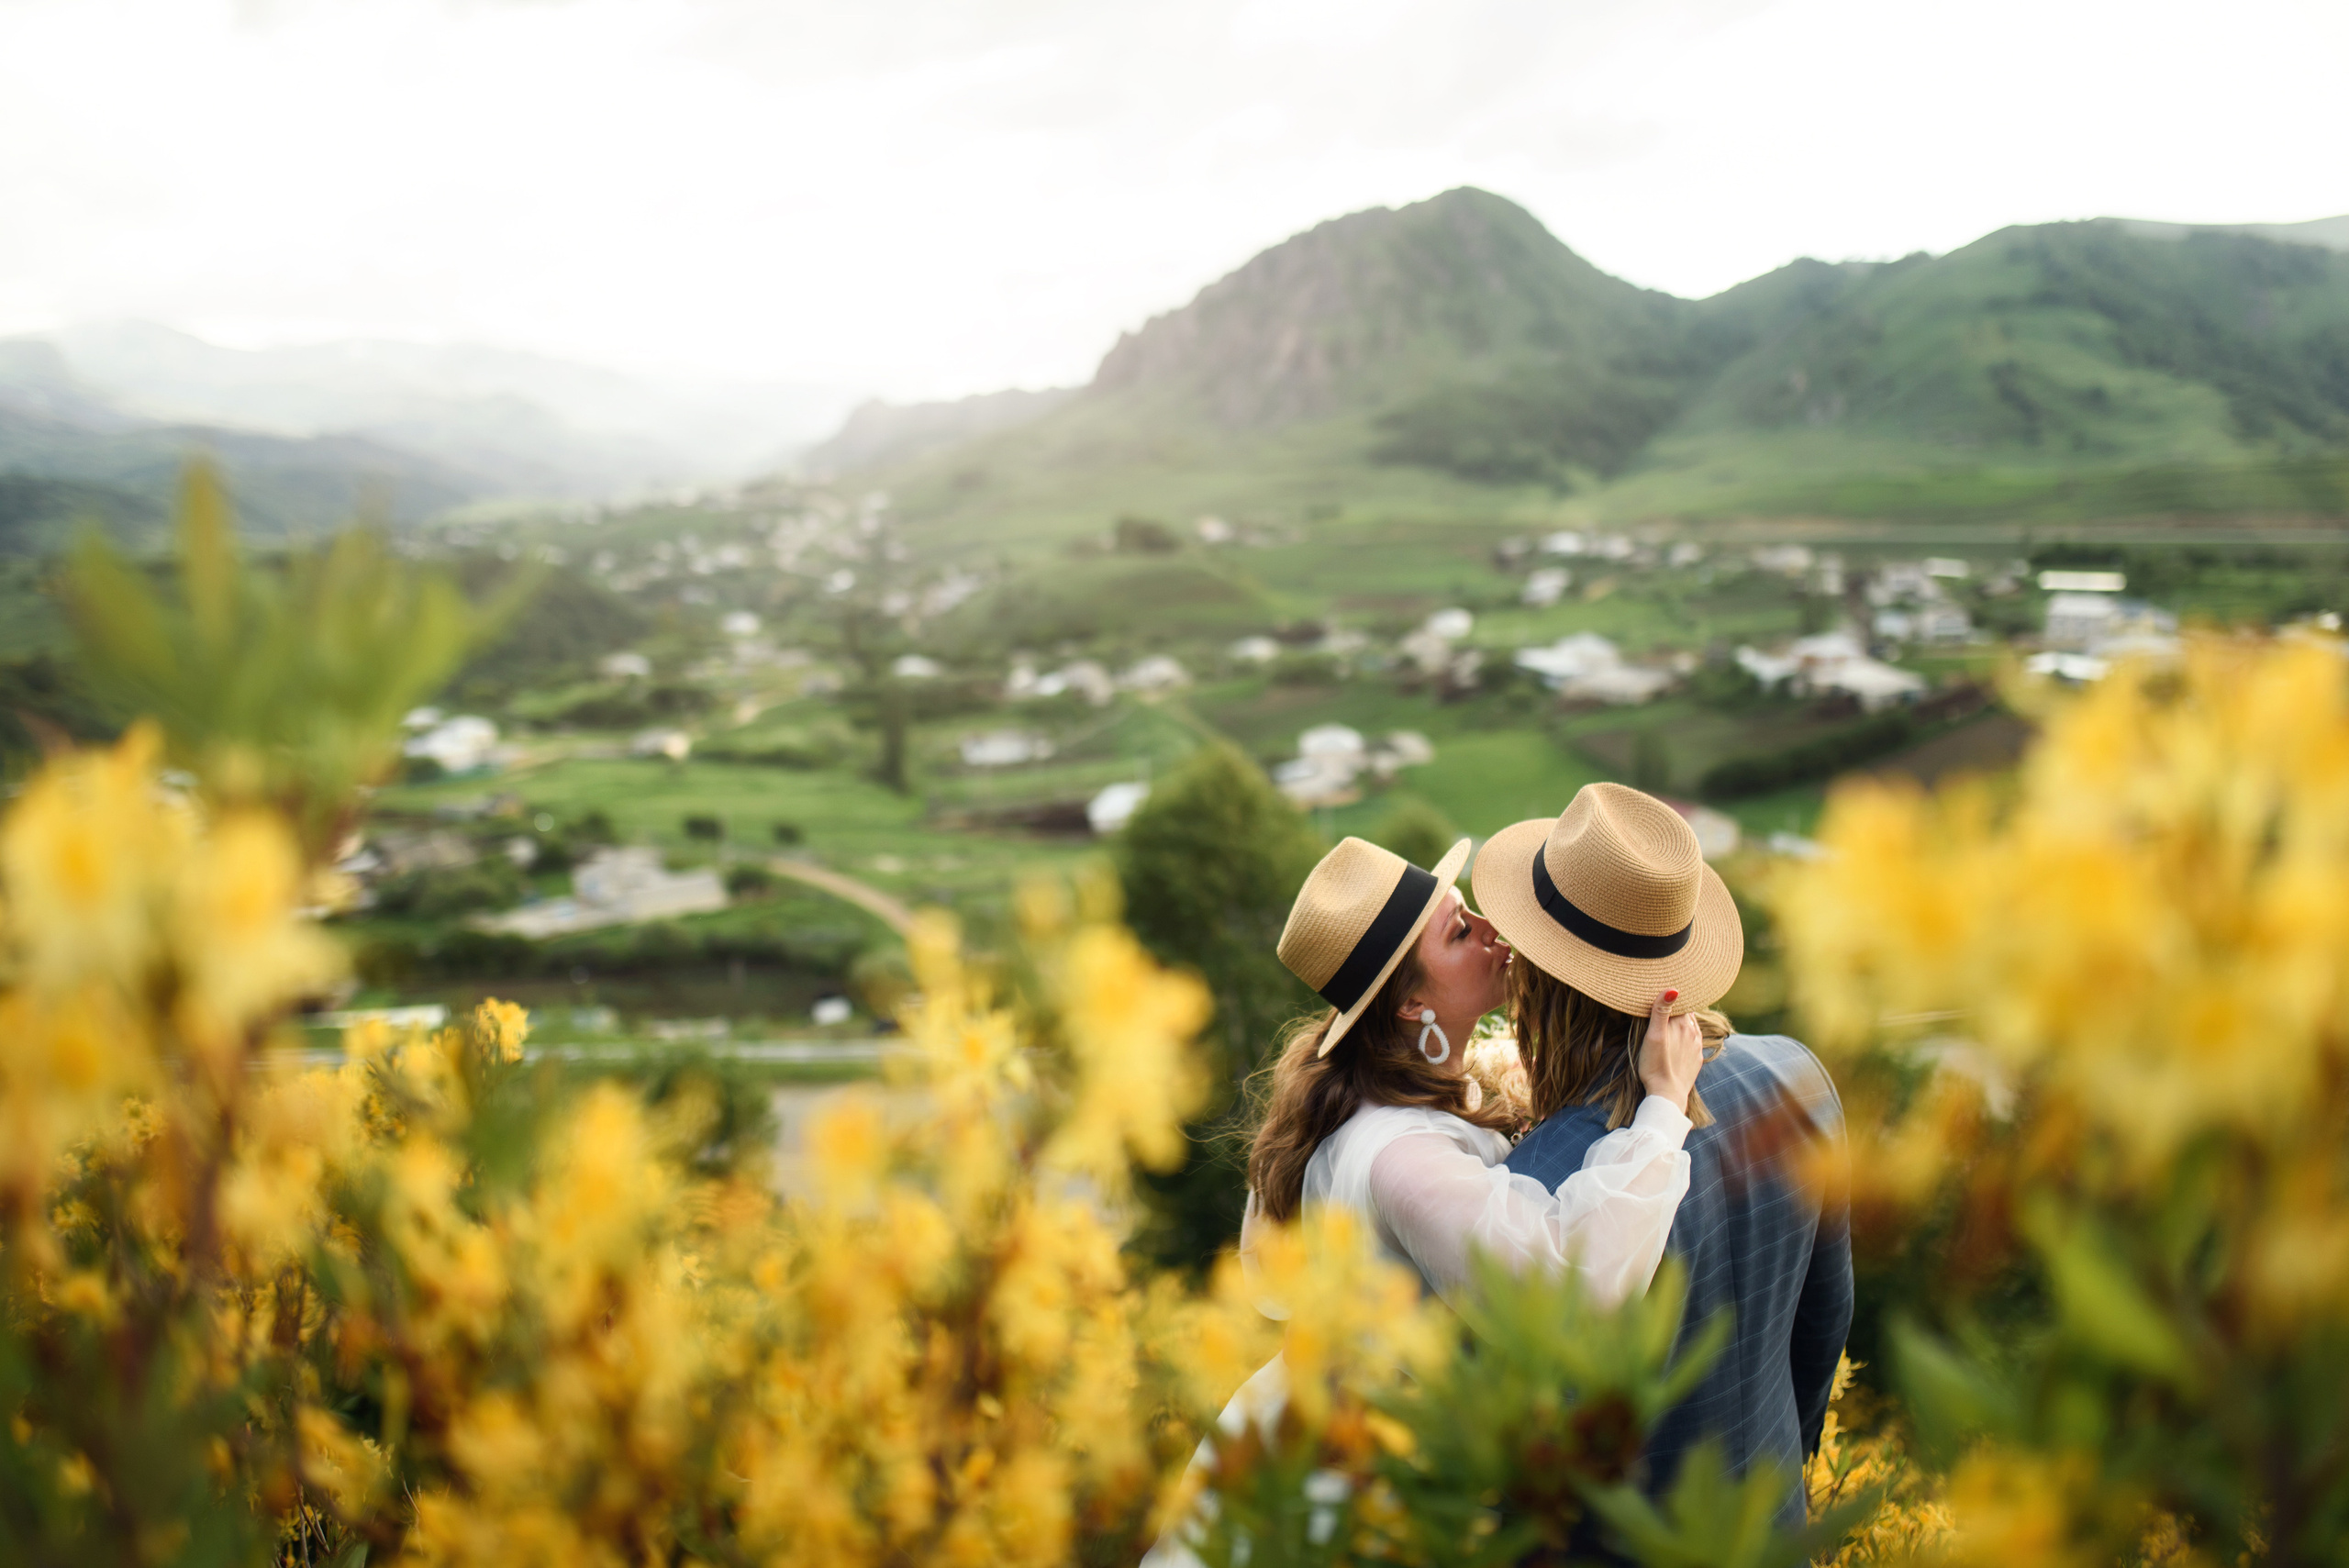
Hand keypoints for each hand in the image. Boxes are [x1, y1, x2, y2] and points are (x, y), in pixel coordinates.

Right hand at [1637, 989, 1701, 1113]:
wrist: (1667, 1095)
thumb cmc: (1655, 1065)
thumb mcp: (1653, 1035)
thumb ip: (1661, 1011)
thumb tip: (1673, 988)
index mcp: (1683, 1024)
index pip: (1681, 1001)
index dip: (1673, 996)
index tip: (1663, 990)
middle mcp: (1694, 1033)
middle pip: (1688, 1013)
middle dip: (1680, 1006)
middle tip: (1668, 1001)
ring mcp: (1697, 1047)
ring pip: (1693, 1026)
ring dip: (1685, 1020)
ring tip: (1675, 1016)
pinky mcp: (1696, 1060)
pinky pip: (1695, 1041)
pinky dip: (1688, 1035)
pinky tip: (1681, 1038)